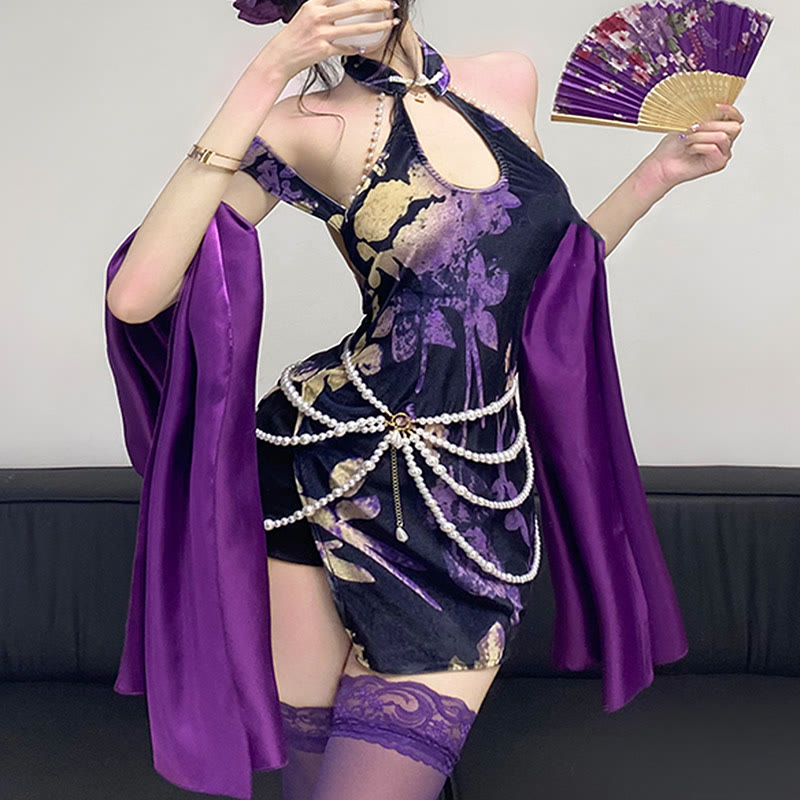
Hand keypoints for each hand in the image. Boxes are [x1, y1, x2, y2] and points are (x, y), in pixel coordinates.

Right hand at [261, 0, 396, 82]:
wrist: (280, 57)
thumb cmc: (293, 37)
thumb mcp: (306, 15)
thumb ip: (324, 9)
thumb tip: (343, 8)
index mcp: (314, 3)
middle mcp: (318, 15)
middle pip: (354, 6)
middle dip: (376, 4)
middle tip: (390, 3)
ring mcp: (321, 33)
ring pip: (356, 28)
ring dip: (377, 27)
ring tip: (390, 24)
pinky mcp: (323, 50)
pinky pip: (346, 48)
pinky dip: (356, 48)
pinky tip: (364, 48)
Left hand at [643, 103, 744, 191]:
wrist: (662, 165)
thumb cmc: (673, 146)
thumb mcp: (690, 124)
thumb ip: (707, 117)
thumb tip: (718, 109)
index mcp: (719, 128)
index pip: (736, 118)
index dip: (731, 111)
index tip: (717, 106)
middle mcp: (724, 141)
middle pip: (734, 127)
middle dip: (712, 124)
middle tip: (694, 127)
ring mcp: (722, 153)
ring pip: (723, 137)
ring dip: (701, 136)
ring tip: (687, 139)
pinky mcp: (717, 164)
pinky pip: (714, 148)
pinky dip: (698, 146)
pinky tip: (689, 150)